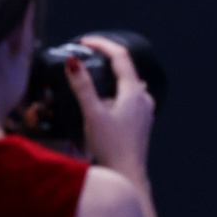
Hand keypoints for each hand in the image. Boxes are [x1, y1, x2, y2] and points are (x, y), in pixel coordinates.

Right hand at [68, 34, 155, 185]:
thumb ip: (83, 88)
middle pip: (125, 69)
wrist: (127, 176)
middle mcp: (143, 98)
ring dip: (109, 79)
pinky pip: (127, 99)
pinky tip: (101, 106)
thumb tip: (73, 62)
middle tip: (85, 56)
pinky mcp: (140, 122)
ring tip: (89, 80)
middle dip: (105, 60)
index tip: (85, 40)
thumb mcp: (93, 115)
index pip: (120, 56)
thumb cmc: (111, 147)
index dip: (103, 44)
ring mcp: (144, 111)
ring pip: (126, 85)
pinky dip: (114, 94)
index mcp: (133, 92)